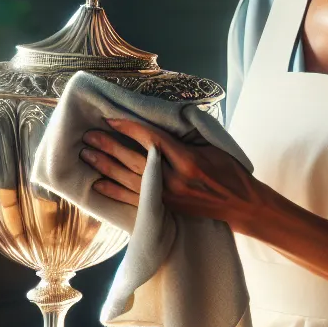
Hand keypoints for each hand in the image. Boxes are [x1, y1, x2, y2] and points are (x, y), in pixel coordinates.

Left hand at [79, 118, 258, 223]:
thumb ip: (184, 138)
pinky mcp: (165, 208)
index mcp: (187, 159)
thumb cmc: (229, 172)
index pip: (150, 139)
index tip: (110, 118)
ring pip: (129, 179)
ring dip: (106, 166)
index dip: (128, 127)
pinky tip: (98, 184)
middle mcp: (174, 178)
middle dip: (109, 146)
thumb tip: (158, 123)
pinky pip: (134, 200)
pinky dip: (114, 191)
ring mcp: (168, 196)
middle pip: (134, 159)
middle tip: (88, 135)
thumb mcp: (212, 147)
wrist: (240, 205)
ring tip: (87, 155)